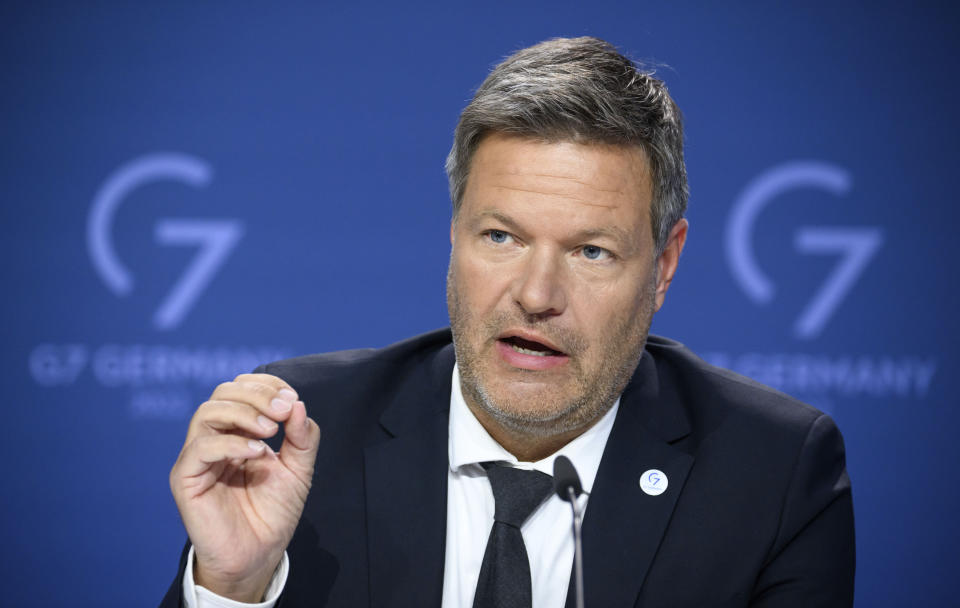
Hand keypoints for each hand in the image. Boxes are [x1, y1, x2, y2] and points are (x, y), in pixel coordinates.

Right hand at [169, 373, 320, 601]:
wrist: (259, 555)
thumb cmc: (273, 513)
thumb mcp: (299, 469)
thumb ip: (301, 436)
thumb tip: (297, 404)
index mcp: (237, 431)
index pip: (241, 389)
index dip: (266, 386)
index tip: (292, 400)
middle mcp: (214, 439)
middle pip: (223, 393)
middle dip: (257, 395)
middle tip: (283, 411)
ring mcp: (197, 457)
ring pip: (207, 412)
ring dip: (244, 413)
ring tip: (270, 431)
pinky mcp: (186, 478)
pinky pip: (201, 447)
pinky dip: (232, 444)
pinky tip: (257, 454)